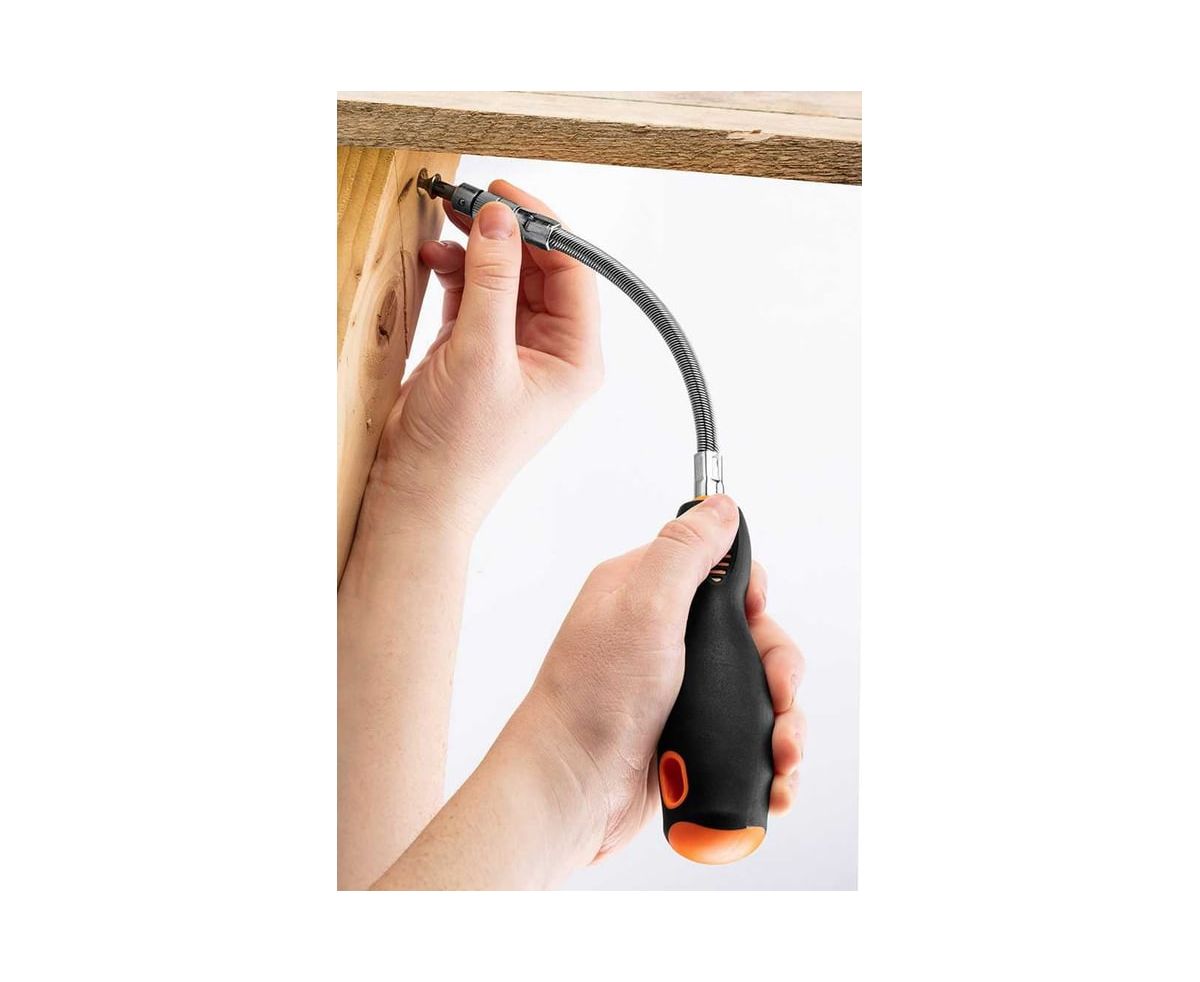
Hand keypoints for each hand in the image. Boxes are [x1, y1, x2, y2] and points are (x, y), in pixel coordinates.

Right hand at [368, 180, 601, 534]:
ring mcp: (512, 349)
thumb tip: (499, 219)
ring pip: (504, 277)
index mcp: (574, 357)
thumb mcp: (479, 354)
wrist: (416, 493)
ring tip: (448, 218)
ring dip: (478, 248)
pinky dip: (457, 272)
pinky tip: (436, 257)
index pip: (574, 273)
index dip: (544, 226)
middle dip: (507, 232)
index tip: (507, 195)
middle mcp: (551, 351)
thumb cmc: (459, 447)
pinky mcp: (475, 350)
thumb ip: (490, 281)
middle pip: (539, 268)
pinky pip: (475, 294)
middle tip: (471, 197)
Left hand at [521, 495, 806, 862]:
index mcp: (644, 593)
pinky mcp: (686, 738)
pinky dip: (768, 762)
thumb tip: (721, 507)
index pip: (719, 571)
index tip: (757, 619)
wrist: (570, 792)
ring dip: (782, 725)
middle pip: (751, 638)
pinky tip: (776, 783)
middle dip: (779, 673)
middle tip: (780, 700)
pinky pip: (744, 739)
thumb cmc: (593, 700)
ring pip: (754, 693)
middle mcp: (661, 638)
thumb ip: (685, 553)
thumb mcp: (643, 609)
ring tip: (782, 757)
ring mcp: (676, 692)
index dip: (752, 597)